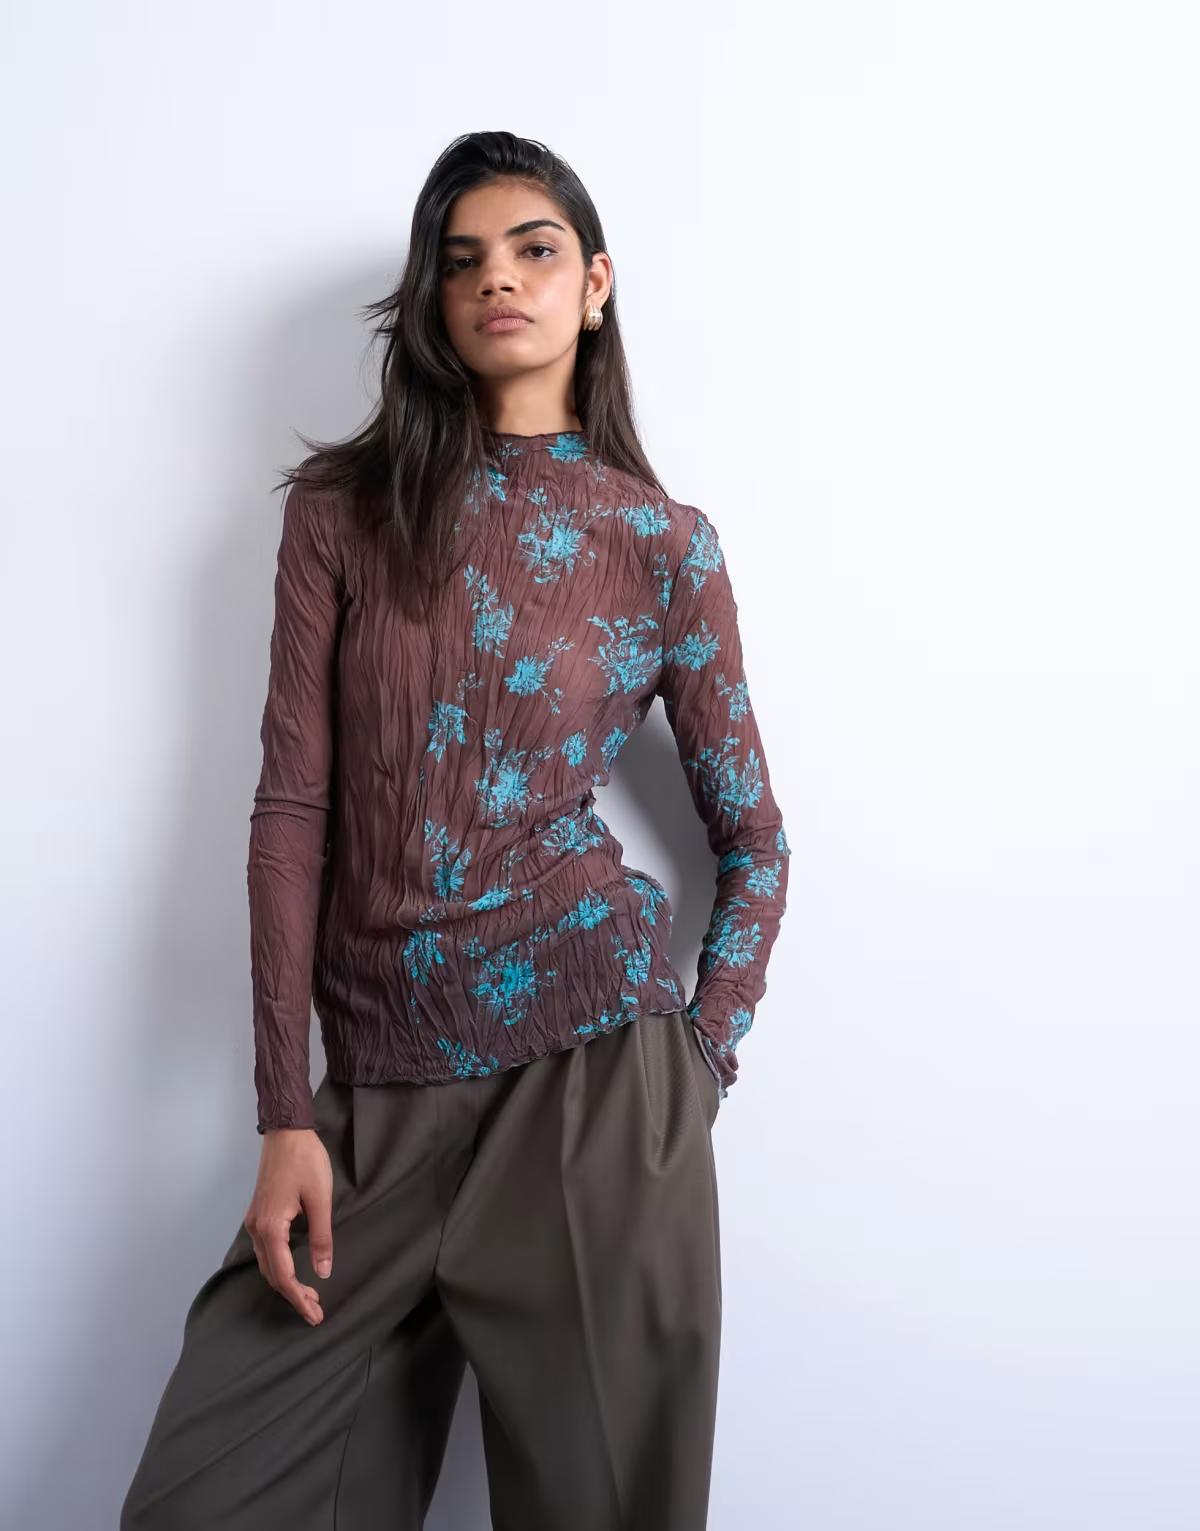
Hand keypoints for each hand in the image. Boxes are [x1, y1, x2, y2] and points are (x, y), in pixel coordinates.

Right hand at [243, 1128, 333, 1324]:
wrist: (286, 1132)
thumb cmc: (305, 1162)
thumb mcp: (320, 1200)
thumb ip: (321, 1238)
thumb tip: (323, 1272)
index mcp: (270, 1229)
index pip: (283, 1276)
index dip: (299, 1299)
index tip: (315, 1315)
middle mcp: (256, 1229)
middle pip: (272, 1274)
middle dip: (293, 1294)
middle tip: (316, 1309)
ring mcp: (254, 1221)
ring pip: (267, 1263)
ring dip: (286, 1281)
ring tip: (309, 1293)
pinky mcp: (259, 1213)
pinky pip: (266, 1249)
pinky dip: (279, 1265)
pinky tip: (295, 1266)